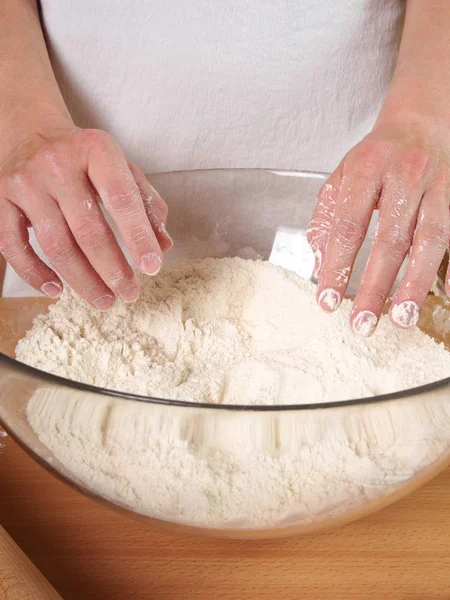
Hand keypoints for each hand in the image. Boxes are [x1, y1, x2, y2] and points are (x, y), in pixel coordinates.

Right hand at [0, 127, 171, 308]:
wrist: (31, 132)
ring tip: (104, 300)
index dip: (138, 237)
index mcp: (95, 150)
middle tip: (129, 294)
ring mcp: (25, 182)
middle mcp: (57, 164)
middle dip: (112, 270)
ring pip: (56, 245)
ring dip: (83, 280)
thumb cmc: (85, 158)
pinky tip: (56, 289)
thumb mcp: (121, 168)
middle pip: (88, 230)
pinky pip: (14, 246)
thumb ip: (146, 203)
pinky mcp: (0, 198)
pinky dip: (34, 273)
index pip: (122, 198)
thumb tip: (163, 245)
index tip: (152, 267)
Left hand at [307, 120, 449, 335]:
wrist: (420, 120)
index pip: (348, 226)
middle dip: (377, 286)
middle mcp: (405, 173)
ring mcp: (440, 183)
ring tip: (402, 319)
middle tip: (363, 323)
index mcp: (367, 168)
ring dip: (416, 283)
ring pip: (432, 239)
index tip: (327, 301)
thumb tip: (321, 263)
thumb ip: (326, 218)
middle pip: (391, 239)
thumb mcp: (340, 177)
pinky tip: (446, 293)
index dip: (338, 266)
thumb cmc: (375, 158)